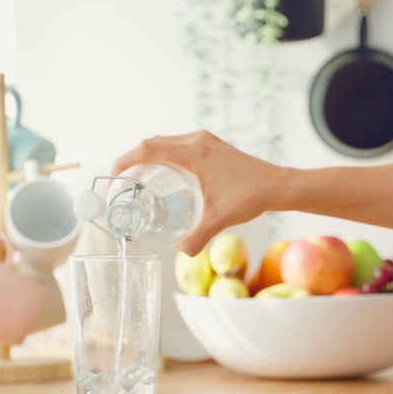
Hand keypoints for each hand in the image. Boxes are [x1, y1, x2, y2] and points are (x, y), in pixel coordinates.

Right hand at [112, 130, 286, 255]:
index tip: (114, 175)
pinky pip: (181, 144)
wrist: (278, 185)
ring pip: (167, 141)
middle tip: (123, 181)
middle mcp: (197, 141)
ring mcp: (206, 140)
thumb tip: (180, 252)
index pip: (148, 149)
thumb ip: (196, 238)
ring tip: (140, 177)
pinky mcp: (214, 145)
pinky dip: (168, 154)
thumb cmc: (250, 196)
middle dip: (134, 159)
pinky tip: (168, 173)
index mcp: (193, 153)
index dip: (125, 160)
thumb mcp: (219, 219)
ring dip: (151, 155)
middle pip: (153, 143)